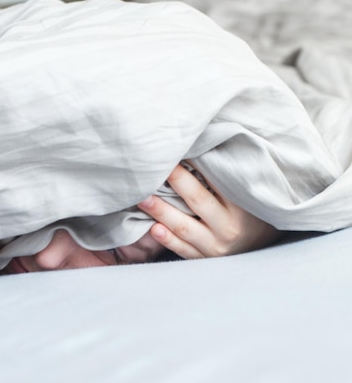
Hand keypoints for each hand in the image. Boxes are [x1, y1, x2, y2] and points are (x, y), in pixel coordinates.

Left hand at [137, 164, 280, 258]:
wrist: (262, 248)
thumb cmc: (250, 212)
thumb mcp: (246, 194)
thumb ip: (227, 176)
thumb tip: (200, 146)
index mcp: (242, 205)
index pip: (216, 180)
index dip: (194, 165)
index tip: (176, 151)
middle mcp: (229, 227)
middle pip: (197, 201)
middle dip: (175, 183)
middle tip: (153, 171)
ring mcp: (217, 246)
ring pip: (185, 228)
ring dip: (161, 212)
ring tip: (142, 199)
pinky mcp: (206, 259)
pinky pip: (184, 250)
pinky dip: (168, 240)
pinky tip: (154, 229)